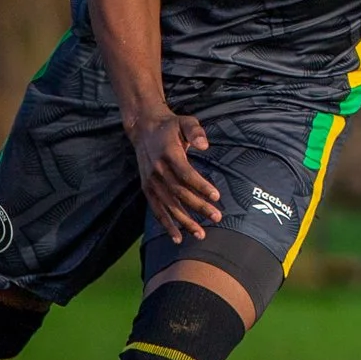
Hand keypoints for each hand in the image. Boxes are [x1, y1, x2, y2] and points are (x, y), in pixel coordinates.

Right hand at [130, 109, 222, 241]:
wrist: (143, 128)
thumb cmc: (170, 127)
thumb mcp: (185, 121)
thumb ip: (195, 131)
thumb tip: (205, 145)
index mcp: (169, 154)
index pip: (186, 174)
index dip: (201, 186)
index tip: (217, 197)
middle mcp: (158, 170)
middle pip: (180, 193)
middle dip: (199, 207)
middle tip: (217, 217)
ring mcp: (151, 181)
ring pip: (168, 205)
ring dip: (184, 222)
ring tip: (201, 234)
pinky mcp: (147, 188)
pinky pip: (156, 210)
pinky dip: (166, 225)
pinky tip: (178, 238)